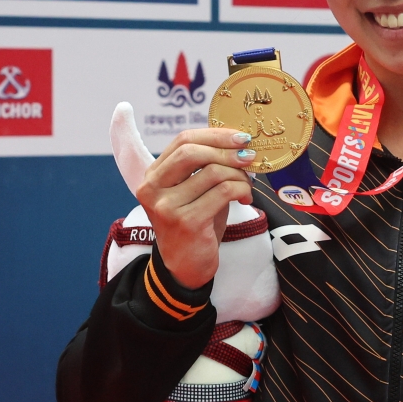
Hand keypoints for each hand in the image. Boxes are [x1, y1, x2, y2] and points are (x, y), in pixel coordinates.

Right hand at [136, 128, 254, 289]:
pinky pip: (223, 192)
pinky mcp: (186, 222)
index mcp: (153, 175)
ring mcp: (167, 206)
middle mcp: (153, 188)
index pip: (183, 140)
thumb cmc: (195, 223)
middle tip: (249, 156)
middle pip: (193, 152)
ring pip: (212, 172)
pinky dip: (241, 190)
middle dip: (227, 150)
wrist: (186, 266)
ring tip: (248, 185)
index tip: (240, 137)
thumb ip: (206, 166)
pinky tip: (246, 198)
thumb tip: (238, 142)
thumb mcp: (194, 190)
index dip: (214, 134)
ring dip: (239, 175)